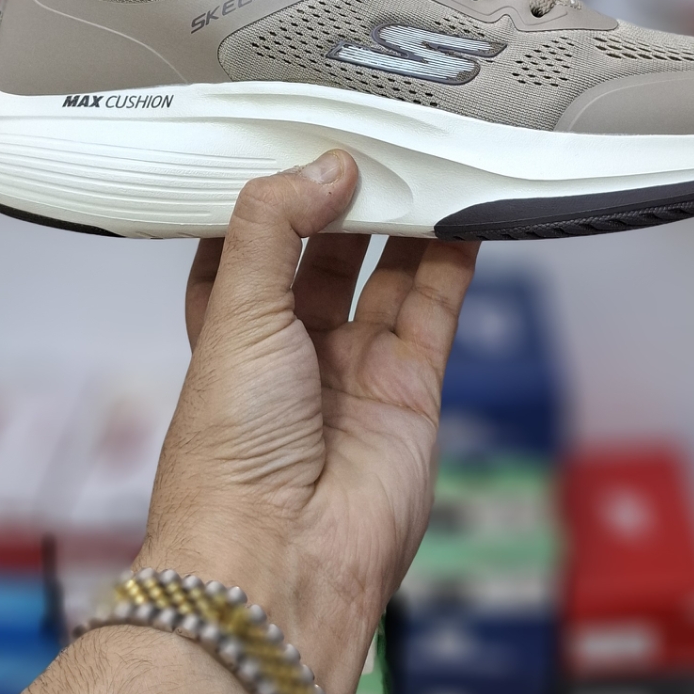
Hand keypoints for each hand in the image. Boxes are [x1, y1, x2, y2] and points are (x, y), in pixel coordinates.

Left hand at [139, 151, 478, 693]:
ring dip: (405, 219)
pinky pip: (436, 310)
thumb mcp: (236, 312)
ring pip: (387, 275)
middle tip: (372, 135)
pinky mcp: (410, 393)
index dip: (272, 197)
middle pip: (326, 254)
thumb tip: (328, 165)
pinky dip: (453, 259)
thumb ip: (275, 228)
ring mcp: (355, 373)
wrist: (280, 559)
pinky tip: (464, 209)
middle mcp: (292, 352)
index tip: (297, 138)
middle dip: (347, 198)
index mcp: (230, 334)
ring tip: (424, 155)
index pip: (247, 249)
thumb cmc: (229, 454)